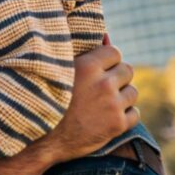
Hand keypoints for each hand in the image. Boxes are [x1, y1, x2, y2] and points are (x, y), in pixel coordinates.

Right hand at [45, 43, 138, 162]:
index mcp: (87, 66)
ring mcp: (112, 105)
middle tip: (100, 88)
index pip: (114, 52)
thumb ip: (84, 53)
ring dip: (121, 97)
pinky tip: (107, 117)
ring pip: (133, 92)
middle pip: (127, 70)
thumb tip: (106, 36)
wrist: (39, 138)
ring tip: (101, 103)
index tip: (97, 70)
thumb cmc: (46, 99)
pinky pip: (135, 114)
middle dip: (117, 77)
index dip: (107, 61)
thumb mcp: (60, 71)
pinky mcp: (117, 125)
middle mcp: (103, 84)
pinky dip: (124, 116)